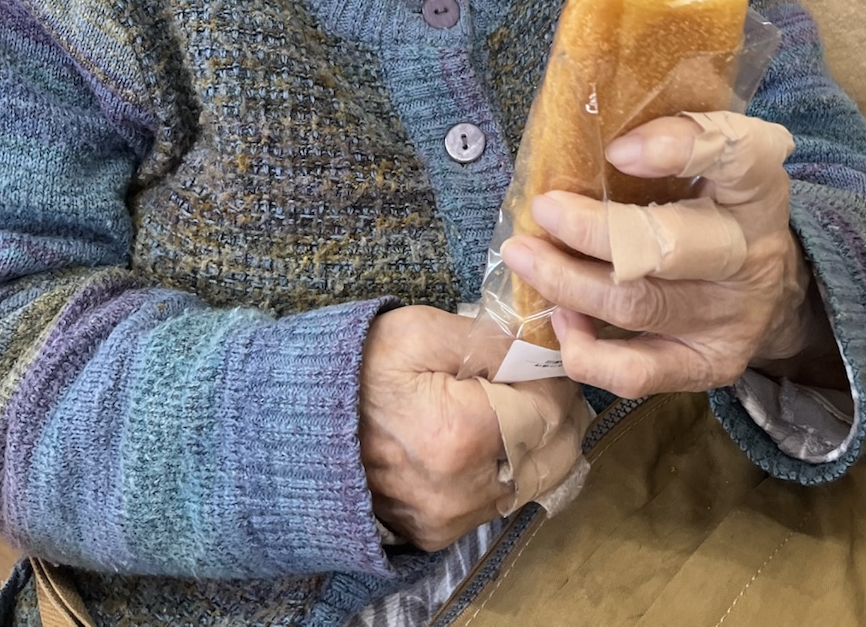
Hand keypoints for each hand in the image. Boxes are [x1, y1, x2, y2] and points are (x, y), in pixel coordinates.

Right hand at [358, 305, 582, 549]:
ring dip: (542, 442)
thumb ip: (491, 340)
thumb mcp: (422, 332)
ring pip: (534, 483)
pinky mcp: (437, 533)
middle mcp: (462, 491)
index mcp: (461, 436)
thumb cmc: (362, 368)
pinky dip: (514, 469)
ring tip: (526, 402)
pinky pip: (501, 503)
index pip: (549, 411)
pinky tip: (500, 436)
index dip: (557, 378)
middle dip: (561, 412)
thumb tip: (540, 347)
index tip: (549, 354)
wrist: (304, 420)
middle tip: (546, 378)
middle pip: (554, 456)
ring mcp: (449, 519)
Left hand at [501, 112, 842, 397]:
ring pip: (638, 305)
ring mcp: (731, 316)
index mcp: (758, 185)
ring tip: (523, 255)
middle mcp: (752, 252)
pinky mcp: (709, 365)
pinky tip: (561, 318)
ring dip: (567, 281)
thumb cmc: (716, 204)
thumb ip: (668, 140)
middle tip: (543, 209)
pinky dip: (587, 351)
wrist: (770, 285)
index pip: (735, 155)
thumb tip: (584, 136)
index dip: (677, 148)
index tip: (615, 149)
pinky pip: (638, 372)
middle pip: (669, 246)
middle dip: (593, 230)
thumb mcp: (712, 160)